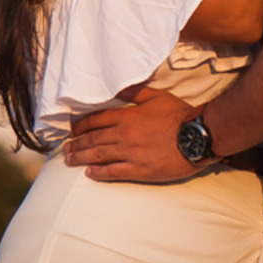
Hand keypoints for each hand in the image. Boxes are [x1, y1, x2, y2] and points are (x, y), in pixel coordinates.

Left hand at [63, 85, 200, 182]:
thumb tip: (118, 88)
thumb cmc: (178, 115)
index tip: (72, 130)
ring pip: (99, 155)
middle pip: (93, 139)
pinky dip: (99, 173)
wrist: (196, 136)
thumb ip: (135, 92)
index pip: (97, 120)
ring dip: (81, 157)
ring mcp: (131, 153)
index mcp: (128, 116)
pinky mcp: (139, 169)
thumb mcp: (156, 96)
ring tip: (70, 160)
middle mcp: (125, 135)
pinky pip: (113, 172)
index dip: (81, 125)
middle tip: (65, 148)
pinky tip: (90, 173)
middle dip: (76, 143)